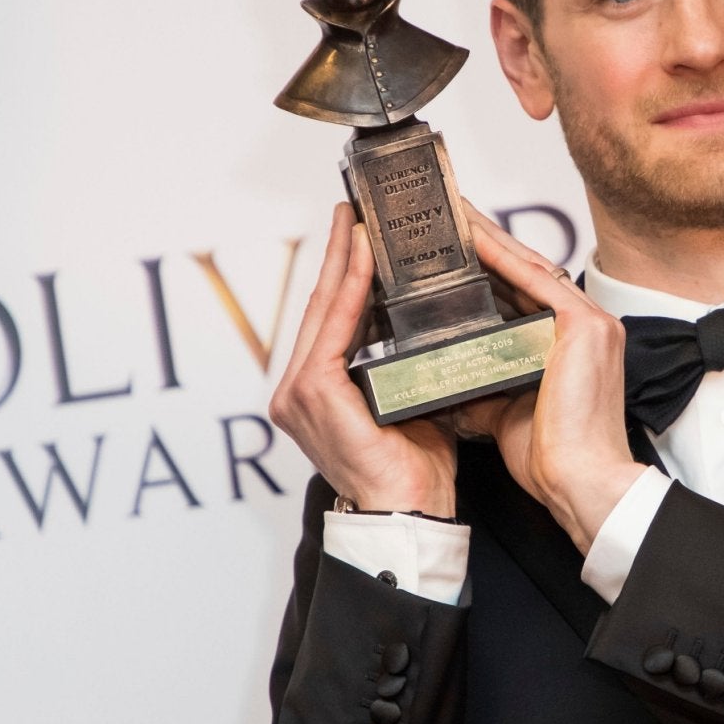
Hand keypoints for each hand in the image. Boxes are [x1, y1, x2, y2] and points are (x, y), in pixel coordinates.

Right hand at [267, 203, 458, 517]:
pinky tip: (366, 257)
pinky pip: (335, 327)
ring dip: (344, 260)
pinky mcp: (313, 392)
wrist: (410, 513)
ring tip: (359, 220)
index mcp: (315, 393)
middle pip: (321, 306)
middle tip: (352, 210)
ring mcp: (298, 392)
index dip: (341, 273)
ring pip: (325, 309)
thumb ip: (402, 363)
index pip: (330, 320)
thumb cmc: (414, 468)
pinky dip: (351, 289)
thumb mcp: (407, 402)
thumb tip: (428, 321)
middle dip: (337, 253)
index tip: (355, 233)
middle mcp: (296, 391)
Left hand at [454, 204, 644, 551]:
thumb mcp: (501, 409)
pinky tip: (469, 237)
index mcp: (572, 345)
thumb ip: (479, 382)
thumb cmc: (551, 458)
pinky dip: (499, 256)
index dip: (490, 266)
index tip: (456, 247)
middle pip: (526, 272)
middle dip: (485, 242)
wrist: (579, 484)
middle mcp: (588, 326)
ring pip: (529, 267)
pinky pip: (533, 280)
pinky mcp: (583, 326)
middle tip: (447, 213)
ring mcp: (590, 323)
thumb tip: (438, 374)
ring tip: (451, 214)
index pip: (524, 293)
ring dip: (488, 239)